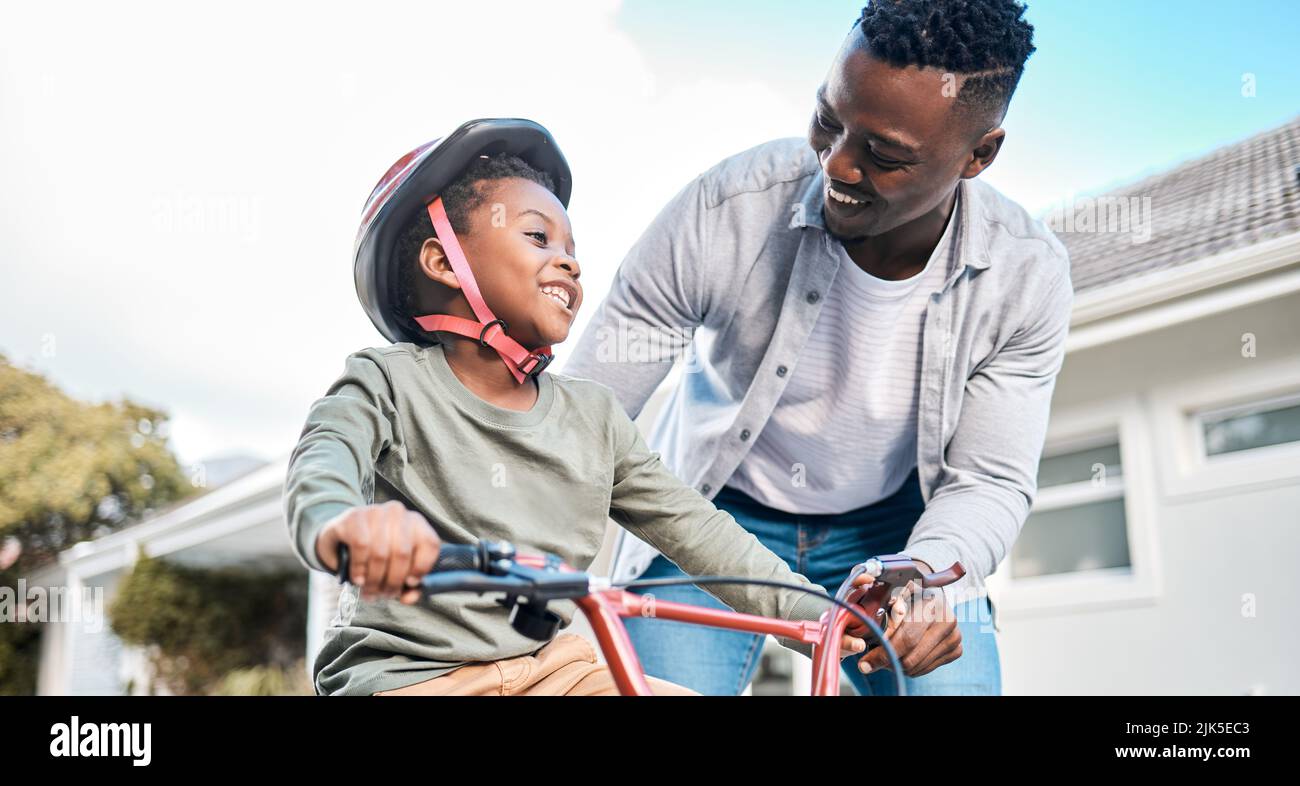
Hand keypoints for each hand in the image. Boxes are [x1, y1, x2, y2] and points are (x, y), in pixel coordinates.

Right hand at [316, 501, 441, 603]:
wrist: (340, 537)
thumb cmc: (374, 554)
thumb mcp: (394, 568)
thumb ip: (408, 585)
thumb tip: (409, 598)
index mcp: (416, 522)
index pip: (430, 544)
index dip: (422, 568)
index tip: (410, 584)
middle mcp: (398, 513)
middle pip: (403, 553)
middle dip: (393, 581)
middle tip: (384, 594)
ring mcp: (376, 512)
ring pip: (381, 553)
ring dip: (374, 579)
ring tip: (369, 590)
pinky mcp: (354, 516)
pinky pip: (361, 546)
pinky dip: (359, 568)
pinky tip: (358, 578)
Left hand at [851, 564, 962, 677]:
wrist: (931, 592)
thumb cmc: (903, 590)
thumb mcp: (886, 586)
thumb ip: (870, 591)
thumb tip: (860, 594)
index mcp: (931, 601)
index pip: (907, 638)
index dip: (883, 653)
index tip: (864, 662)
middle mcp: (947, 619)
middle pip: (911, 657)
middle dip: (886, 662)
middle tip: (870, 662)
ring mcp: (955, 635)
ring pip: (916, 667)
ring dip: (897, 664)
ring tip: (886, 652)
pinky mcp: (957, 649)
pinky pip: (926, 669)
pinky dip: (910, 667)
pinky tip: (902, 653)